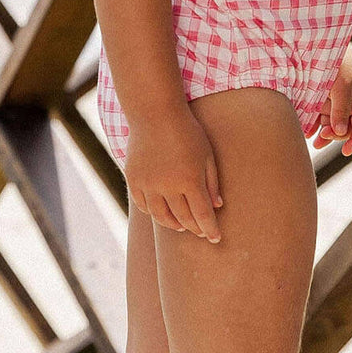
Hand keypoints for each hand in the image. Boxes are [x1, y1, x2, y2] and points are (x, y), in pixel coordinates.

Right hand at [125, 106, 223, 241]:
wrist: (154, 114)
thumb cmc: (187, 131)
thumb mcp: (207, 154)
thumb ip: (212, 181)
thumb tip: (217, 205)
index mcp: (190, 180)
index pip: (202, 215)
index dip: (210, 229)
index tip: (216, 239)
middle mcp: (167, 186)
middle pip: (183, 218)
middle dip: (195, 228)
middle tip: (201, 233)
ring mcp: (148, 184)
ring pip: (161, 216)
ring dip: (173, 224)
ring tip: (182, 226)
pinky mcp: (134, 180)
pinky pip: (144, 205)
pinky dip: (154, 212)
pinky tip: (162, 212)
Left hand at [310, 46, 351, 156]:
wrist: (319, 43)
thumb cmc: (336, 62)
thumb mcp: (342, 86)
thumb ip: (341, 110)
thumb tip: (341, 132)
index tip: (346, 151)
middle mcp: (346, 105)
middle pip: (344, 130)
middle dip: (336, 136)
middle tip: (323, 135)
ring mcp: (331, 103)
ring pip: (329, 127)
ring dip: (323, 136)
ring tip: (315, 142)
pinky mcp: (317, 100)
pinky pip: (316, 119)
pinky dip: (313, 127)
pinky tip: (307, 132)